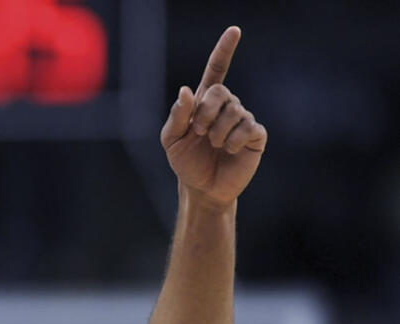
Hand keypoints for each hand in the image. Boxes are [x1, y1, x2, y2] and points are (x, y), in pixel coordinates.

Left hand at [160, 26, 267, 209]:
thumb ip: (177, 115)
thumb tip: (186, 90)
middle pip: (221, 92)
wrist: (201, 188)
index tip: (234, 31)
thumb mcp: (172, 139)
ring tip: (213, 145)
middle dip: (205, 114)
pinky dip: (233, 140)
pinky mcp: (255, 136)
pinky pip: (248, 128)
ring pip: (234, 111)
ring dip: (217, 132)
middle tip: (199, 132)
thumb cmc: (186, 162)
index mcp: (205, 103)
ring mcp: (243, 119)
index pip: (217, 70)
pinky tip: (229, 149)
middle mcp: (227, 106)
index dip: (225, 49)